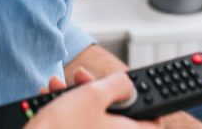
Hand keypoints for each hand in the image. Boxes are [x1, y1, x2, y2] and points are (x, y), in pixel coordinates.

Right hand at [28, 71, 158, 127]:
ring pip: (93, 121)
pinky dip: (66, 114)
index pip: (153, 121)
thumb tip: (127, 84)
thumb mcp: (92, 95)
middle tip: (83, 78)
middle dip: (98, 92)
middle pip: (118, 116)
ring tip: (57, 86)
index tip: (130, 85)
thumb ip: (116, 85)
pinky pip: (77, 128)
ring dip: (75, 99)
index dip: (143, 100)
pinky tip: (49, 100)